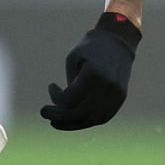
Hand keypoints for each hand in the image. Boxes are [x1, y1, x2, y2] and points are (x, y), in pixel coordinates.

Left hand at [40, 12, 139, 130]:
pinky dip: (86, 120)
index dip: (55, 97)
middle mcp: (106, 87)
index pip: (69, 99)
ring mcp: (115, 95)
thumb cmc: (92, 46)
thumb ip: (69, 84)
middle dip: (58, 116)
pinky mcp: (120, 98)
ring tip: (56, 121)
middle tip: (44, 112)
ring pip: (90, 119)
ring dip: (71, 123)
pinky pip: (102, 117)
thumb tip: (64, 107)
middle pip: (78, 113)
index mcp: (94, 74)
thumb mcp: (73, 58)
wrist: (119, 41)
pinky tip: (74, 118)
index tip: (51, 85)